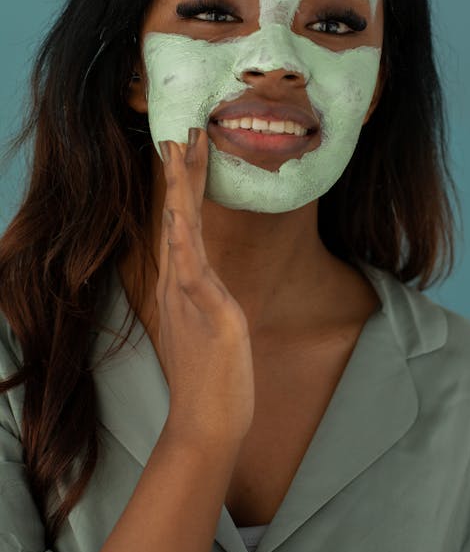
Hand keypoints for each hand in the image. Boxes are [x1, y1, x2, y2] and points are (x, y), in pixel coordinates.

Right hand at [156, 129, 254, 446]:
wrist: (207, 420)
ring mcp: (189, 295)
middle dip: (181, 173)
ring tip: (178, 150)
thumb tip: (200, 272)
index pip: (180, 221)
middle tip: (180, 131)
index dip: (183, 185)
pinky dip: (183, 238)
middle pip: (177, 215)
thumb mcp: (205, 323)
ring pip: (181, 231)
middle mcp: (178, 282)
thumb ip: (200, 293)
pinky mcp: (207, 312)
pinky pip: (192, 269)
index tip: (185, 150)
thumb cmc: (210, 374)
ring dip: (180, 190)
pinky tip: (179, 214)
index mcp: (180, 282)